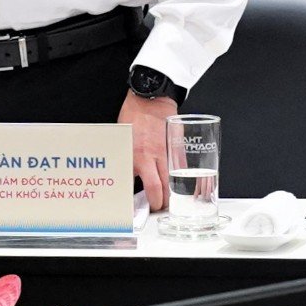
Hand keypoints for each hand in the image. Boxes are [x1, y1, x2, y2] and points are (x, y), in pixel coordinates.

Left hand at [120, 90, 174, 211]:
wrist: (151, 96)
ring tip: (169, 202)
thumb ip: (127, 156)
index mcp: (133, 155)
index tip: (133, 209)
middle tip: (156, 207)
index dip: (134, 201)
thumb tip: (126, 173)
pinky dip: (182, 180)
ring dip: (172, 196)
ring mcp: (166, 154)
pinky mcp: (178, 149)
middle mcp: (149, 157)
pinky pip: (182, 170)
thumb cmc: (134, 114)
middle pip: (157, 190)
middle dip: (158, 204)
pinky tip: (181, 186)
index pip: (133, 186)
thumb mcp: (122, 137)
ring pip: (172, 183)